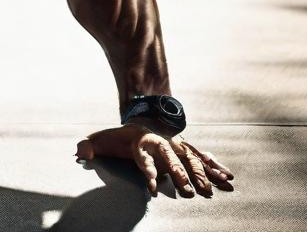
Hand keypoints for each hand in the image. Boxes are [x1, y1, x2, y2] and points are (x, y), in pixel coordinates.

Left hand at [76, 123, 234, 198]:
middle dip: (179, 174)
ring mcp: (175, 145)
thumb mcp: (103, 138)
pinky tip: (227, 176)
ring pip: (190, 158)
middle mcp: (160, 143)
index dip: (147, 172)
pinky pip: (202, 157)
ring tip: (212, 189)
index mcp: (140, 142)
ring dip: (201, 173)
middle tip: (188, 191)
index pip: (143, 158)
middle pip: (170, 159)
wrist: (141, 116)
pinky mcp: (185, 148)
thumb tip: (78, 152)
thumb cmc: (121, 135)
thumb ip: (89, 146)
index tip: (152, 188)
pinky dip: (215, 166)